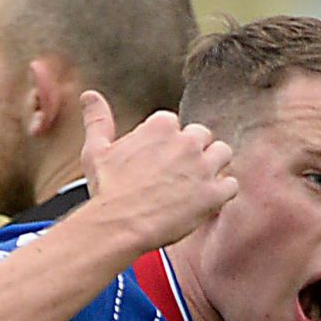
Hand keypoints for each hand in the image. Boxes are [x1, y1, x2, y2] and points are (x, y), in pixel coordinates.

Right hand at [79, 90, 237, 249]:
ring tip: (195, 185)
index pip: (174, 124)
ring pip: (223, 153)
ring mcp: (203, 167)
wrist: (119, 225)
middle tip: (177, 174)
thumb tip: (89, 95)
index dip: (166, 143)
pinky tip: (205, 202)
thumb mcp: (96, 150)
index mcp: (162, 126)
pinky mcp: (214, 193)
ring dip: (213, 166)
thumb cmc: (107, 190)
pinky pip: (231, 184)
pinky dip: (221, 193)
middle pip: (202, 136)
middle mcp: (187, 141)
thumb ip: (98, 119)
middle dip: (193, 152)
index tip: (157, 161)